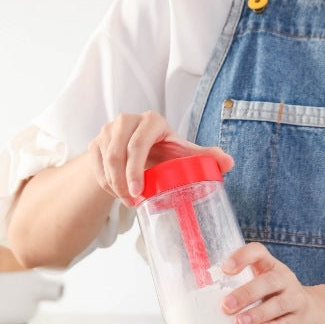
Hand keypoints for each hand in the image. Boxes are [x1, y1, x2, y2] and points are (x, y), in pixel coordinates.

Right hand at [88, 110, 233, 205]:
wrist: (138, 151)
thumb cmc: (165, 151)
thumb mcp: (183, 153)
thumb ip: (205, 157)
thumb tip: (229, 163)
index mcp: (151, 120)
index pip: (138, 142)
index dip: (135, 169)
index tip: (139, 192)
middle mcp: (126, 120)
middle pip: (117, 153)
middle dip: (123, 181)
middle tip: (133, 202)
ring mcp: (107, 131)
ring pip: (104, 162)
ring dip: (114, 186)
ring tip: (128, 201)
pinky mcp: (95, 143)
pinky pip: (95, 168)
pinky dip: (105, 185)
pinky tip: (118, 194)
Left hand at [220, 242, 322, 323]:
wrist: (314, 313)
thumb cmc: (276, 297)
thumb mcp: (262, 286)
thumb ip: (240, 288)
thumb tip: (205, 302)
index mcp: (270, 266)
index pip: (258, 252)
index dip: (242, 257)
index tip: (226, 269)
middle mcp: (284, 279)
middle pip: (268, 281)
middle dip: (245, 293)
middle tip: (226, 306)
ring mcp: (295, 299)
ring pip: (278, 303)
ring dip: (257, 313)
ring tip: (239, 323)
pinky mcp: (300, 319)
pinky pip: (288, 323)